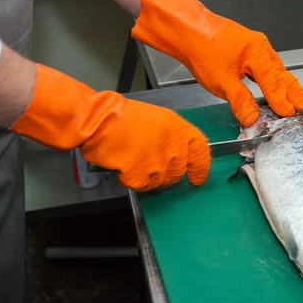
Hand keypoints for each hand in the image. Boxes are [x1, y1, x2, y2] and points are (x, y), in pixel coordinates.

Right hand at [11, 64, 209, 190]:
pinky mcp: (141, 176)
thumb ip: (171, 136)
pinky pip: (141, 185)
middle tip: (149, 163)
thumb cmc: (124, 116)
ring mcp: (158, 164)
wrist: (101, 121)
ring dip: (147, 176)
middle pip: (178, 172)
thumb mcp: (157, 119)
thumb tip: (175, 153)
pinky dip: (131, 179)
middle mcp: (173, 147)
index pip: (201, 153)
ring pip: (159, 181)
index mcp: (179, 129)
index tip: (197, 178)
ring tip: (132, 159)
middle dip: (166, 172)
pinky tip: (122, 165)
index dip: (200, 168)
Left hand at [131, 0, 302, 126]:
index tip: (290, 114)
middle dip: (296, 93)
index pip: (274, 83)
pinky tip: (277, 89)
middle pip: (283, 75)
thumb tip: (253, 118)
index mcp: (257, 53)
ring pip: (277, 71)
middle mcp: (261, 48)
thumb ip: (240, 100)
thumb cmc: (203, 50)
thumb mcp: (221, 81)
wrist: (188, 30)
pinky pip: (268, 68)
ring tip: (298, 102)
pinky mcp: (249, 50)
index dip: (282, 101)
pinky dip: (275, 81)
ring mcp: (256, 48)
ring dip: (287, 88)